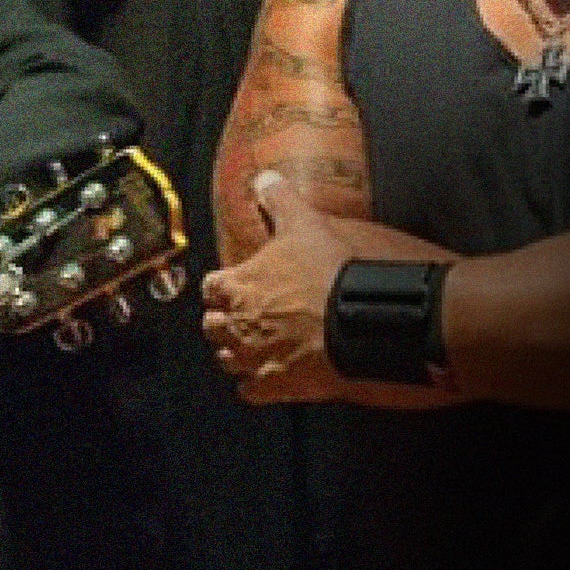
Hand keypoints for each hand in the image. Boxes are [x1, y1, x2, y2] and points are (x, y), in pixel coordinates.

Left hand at [202, 171, 352, 403]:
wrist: (359, 321)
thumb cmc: (328, 272)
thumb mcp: (304, 223)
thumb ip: (280, 199)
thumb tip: (263, 177)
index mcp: (237, 286)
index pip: (210, 287)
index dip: (221, 285)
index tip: (232, 285)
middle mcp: (237, 325)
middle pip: (212, 325)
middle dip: (223, 320)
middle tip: (241, 316)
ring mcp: (254, 358)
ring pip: (226, 360)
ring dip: (235, 352)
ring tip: (251, 346)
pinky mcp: (276, 387)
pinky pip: (250, 393)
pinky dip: (254, 386)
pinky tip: (267, 378)